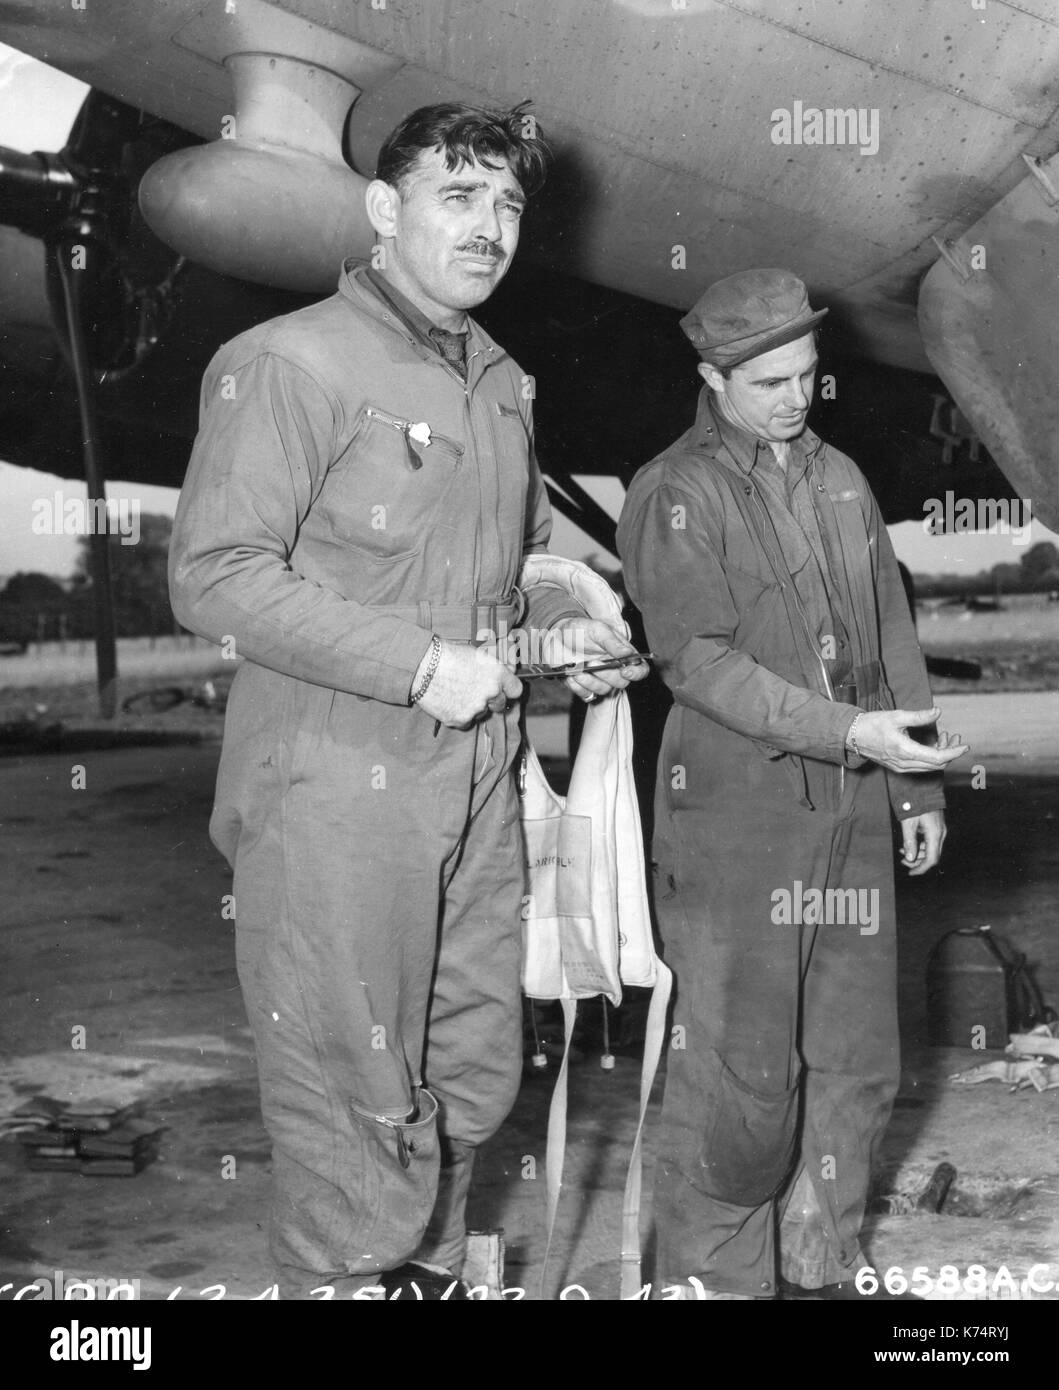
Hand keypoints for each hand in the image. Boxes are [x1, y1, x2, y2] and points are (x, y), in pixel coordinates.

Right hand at [414, 639, 521, 728]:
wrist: (423, 666)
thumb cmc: (448, 655)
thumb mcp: (477, 654)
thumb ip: (496, 665)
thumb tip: (510, 670)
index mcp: (497, 674)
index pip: (516, 690)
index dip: (509, 689)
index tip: (503, 689)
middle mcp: (491, 693)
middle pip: (500, 704)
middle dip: (491, 699)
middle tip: (476, 691)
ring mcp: (476, 708)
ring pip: (482, 713)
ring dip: (474, 707)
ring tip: (457, 693)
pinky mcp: (461, 719)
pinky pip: (466, 722)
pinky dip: (460, 715)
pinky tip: (450, 702)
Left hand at [550, 618, 649, 702]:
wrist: (556, 637)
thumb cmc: (580, 630)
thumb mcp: (597, 630)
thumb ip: (612, 642)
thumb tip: (628, 653)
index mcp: (622, 654)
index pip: (640, 669)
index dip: (636, 673)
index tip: (624, 671)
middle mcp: (614, 669)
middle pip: (622, 682)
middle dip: (606, 674)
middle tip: (592, 662)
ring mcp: (599, 679)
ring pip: (604, 691)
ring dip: (590, 681)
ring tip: (578, 669)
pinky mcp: (585, 687)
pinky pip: (586, 696)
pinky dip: (577, 687)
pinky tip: (570, 674)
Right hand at [852, 707, 967, 772]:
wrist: (853, 736)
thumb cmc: (873, 724)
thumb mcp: (897, 716)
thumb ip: (919, 716)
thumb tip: (938, 712)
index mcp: (905, 750)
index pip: (938, 757)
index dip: (954, 752)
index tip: (965, 746)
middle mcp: (905, 763)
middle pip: (937, 764)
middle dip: (950, 752)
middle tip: (956, 736)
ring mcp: (901, 767)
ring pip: (930, 767)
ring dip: (942, 755)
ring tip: (946, 737)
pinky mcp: (899, 767)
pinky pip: (921, 767)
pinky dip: (931, 757)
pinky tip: (932, 744)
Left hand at [899, 809, 945, 875]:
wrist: (922, 787)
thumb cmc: (915, 803)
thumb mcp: (908, 823)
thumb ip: (909, 841)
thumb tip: (909, 858)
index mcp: (935, 834)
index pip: (931, 859)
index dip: (921, 868)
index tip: (910, 873)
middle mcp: (940, 833)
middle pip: (932, 856)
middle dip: (917, 862)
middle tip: (902, 860)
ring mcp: (940, 830)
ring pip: (931, 849)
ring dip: (918, 853)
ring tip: (903, 851)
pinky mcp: (937, 826)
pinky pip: (931, 841)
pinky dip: (921, 845)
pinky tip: (909, 844)